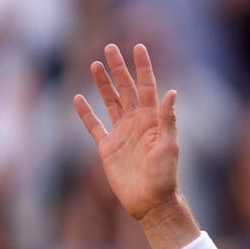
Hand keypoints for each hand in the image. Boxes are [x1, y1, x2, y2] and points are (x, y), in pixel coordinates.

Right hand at [73, 44, 179, 220]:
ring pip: (110, 102)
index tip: (138, 47)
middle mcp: (137, 123)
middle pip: (126, 89)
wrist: (151, 201)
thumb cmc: (165, 176)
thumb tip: (171, 92)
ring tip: (95, 64)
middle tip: (110, 47)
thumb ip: (168, 119)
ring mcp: (121, 134)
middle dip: (119, 68)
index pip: (147, 87)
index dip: (143, 67)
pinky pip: (94, 125)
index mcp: (153, 120)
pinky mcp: (107, 147)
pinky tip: (78, 98)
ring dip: (103, 84)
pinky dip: (85, 113)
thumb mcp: (168, 146)